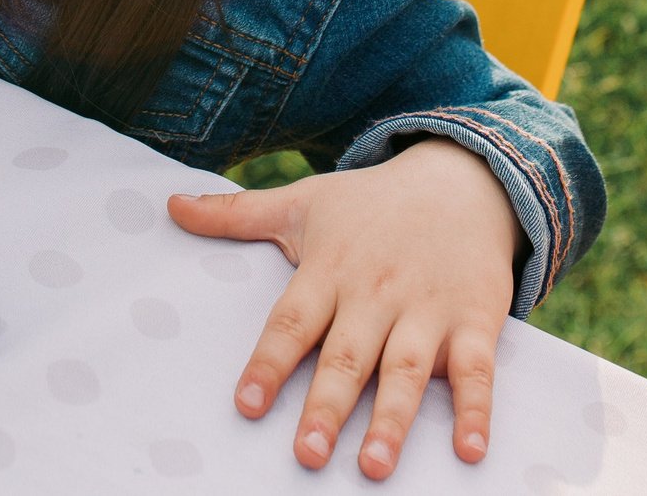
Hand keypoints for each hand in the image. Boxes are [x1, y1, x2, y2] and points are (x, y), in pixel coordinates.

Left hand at [167, 138, 519, 479]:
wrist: (461, 179)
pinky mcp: (474, 319)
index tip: (245, 404)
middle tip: (305, 454)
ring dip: (392, 420)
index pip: (293, 321)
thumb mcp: (303, 202)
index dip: (269, 362)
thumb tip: (169, 205)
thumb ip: (236, 214)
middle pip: (348, 356)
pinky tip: (469, 451)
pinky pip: (477, 370)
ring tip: (371, 466)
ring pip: (407, 370)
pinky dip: (477, 410)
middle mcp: (376, 292)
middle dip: (326, 406)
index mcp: (330, 269)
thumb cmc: (370, 204)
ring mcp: (428, 308)